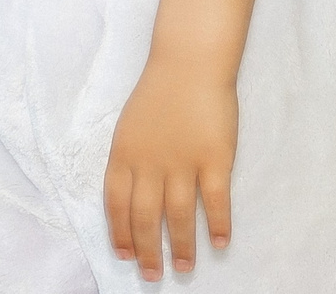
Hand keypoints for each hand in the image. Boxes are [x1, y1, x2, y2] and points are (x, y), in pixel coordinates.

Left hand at [105, 61, 237, 280]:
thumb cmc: (159, 92)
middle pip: (144, 217)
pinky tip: (220, 242)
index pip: (116, 205)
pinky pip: (215, 201)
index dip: (119, 234)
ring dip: (180, 246)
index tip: (126, 256)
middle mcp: (150, 163)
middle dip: (147, 252)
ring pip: (178, 216)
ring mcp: (183, 162)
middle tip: (153, 276)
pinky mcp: (214, 158)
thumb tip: (131, 200)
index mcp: (124, 154)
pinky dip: (218, 225)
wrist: (189, 63)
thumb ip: (130, 162)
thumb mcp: (130, 126)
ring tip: (183, 268)